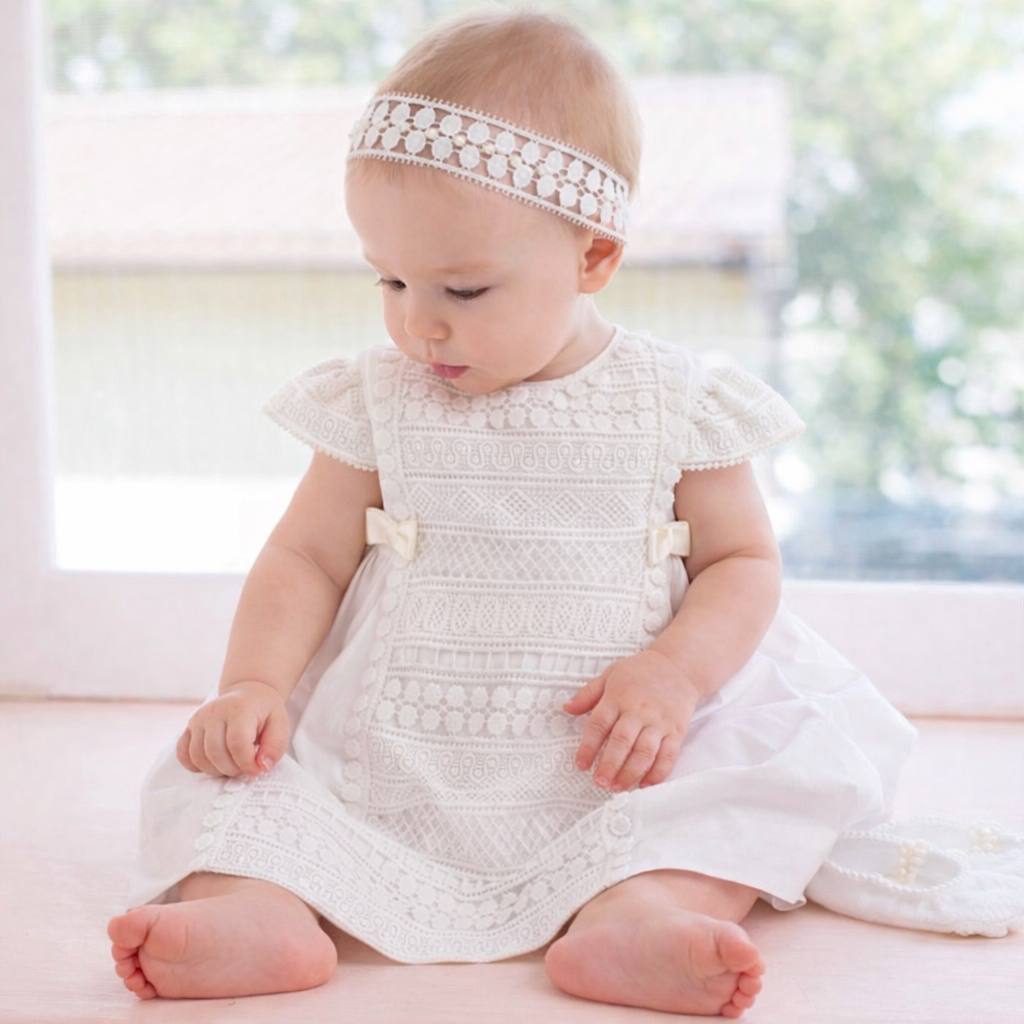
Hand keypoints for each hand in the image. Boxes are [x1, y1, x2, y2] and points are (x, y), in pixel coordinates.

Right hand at [176, 680, 290, 778]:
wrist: (249, 693)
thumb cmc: (265, 711)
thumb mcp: (280, 724)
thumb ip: (275, 746)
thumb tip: (262, 767)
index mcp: (239, 709)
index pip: (237, 744)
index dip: (247, 763)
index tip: (257, 769)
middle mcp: (214, 712)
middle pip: (216, 753)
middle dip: (233, 769)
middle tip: (245, 768)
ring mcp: (198, 719)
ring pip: (198, 756)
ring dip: (216, 770)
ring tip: (232, 765)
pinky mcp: (189, 727)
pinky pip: (183, 754)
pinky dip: (196, 765)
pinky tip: (213, 764)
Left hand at [562, 650, 700, 790]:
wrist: (678, 666)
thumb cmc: (641, 672)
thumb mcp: (610, 675)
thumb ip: (588, 694)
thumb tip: (567, 708)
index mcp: (619, 697)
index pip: (599, 724)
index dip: (588, 747)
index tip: (580, 764)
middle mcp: (639, 710)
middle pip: (622, 742)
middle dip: (609, 765)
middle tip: (599, 781)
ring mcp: (659, 722)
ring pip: (644, 752)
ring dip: (630, 773)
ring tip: (617, 787)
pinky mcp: (676, 731)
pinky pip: (668, 755)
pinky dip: (657, 773)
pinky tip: (645, 784)